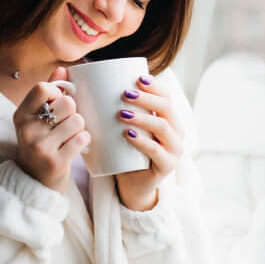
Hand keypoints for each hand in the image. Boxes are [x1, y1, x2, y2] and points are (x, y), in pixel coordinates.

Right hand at [13, 67, 90, 192]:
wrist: (35, 182)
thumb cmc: (41, 144)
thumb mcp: (37, 119)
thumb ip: (50, 93)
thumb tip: (63, 70)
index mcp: (21, 115)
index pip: (42, 88)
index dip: (58, 92)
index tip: (58, 103)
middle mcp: (27, 130)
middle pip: (66, 103)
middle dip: (73, 112)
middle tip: (66, 125)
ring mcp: (40, 147)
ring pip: (78, 120)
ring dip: (80, 128)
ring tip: (70, 137)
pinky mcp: (56, 162)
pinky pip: (83, 138)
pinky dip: (84, 141)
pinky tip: (75, 147)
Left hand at [114, 73, 184, 210]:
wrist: (133, 185)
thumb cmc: (127, 152)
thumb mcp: (126, 128)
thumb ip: (117, 109)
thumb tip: (87, 84)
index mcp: (170, 119)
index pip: (167, 96)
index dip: (154, 86)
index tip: (136, 79)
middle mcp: (177, 133)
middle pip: (166, 108)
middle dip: (146, 98)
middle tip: (124, 94)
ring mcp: (174, 150)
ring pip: (162, 127)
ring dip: (142, 117)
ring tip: (121, 114)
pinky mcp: (166, 167)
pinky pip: (156, 151)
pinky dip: (142, 141)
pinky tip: (128, 135)